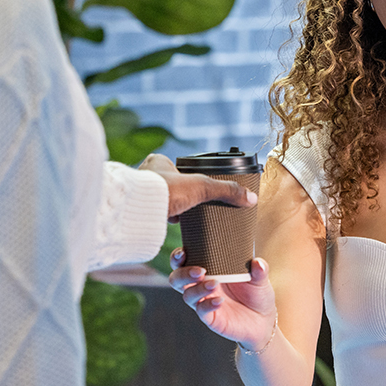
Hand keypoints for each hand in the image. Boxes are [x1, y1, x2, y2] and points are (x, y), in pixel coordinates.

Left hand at [140, 153, 257, 221]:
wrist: (136, 212)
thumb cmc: (163, 191)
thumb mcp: (201, 187)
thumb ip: (225, 190)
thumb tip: (250, 198)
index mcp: (158, 161)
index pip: (177, 166)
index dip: (188, 176)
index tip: (197, 186)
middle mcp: (145, 174)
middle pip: (170, 184)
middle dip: (180, 194)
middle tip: (191, 204)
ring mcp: (139, 193)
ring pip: (160, 199)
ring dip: (170, 206)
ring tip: (182, 215)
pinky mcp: (136, 209)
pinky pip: (152, 213)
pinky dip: (161, 218)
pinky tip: (170, 224)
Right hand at [169, 249, 276, 350]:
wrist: (263, 319)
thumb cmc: (256, 294)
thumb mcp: (260, 279)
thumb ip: (259, 270)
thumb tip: (258, 262)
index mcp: (208, 270)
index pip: (184, 262)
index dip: (178, 257)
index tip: (183, 252)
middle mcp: (201, 286)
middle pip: (177, 279)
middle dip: (183, 273)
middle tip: (200, 271)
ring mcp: (204, 302)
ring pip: (188, 295)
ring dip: (198, 288)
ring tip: (214, 284)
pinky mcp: (210, 317)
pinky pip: (201, 311)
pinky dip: (207, 305)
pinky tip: (219, 301)